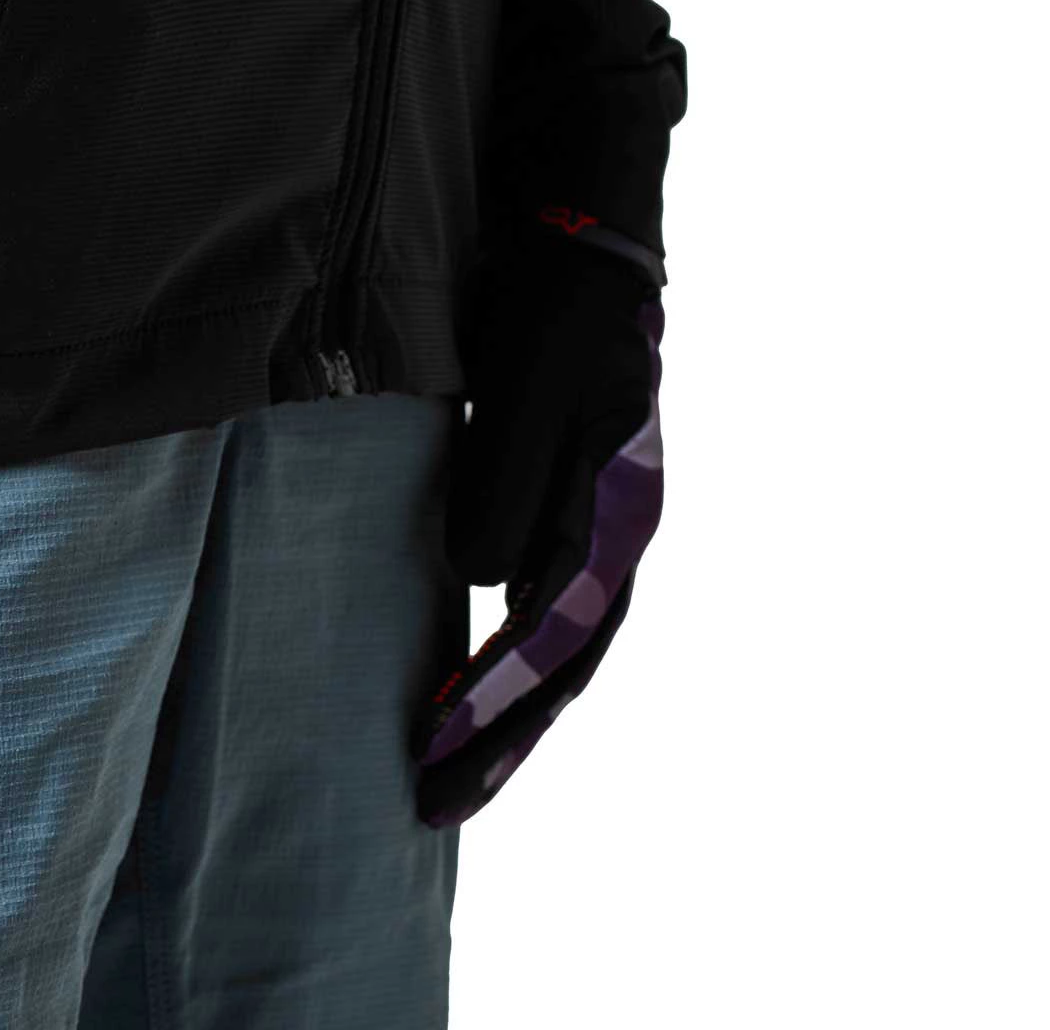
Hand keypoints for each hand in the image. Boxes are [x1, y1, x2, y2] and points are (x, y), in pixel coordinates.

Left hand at [418, 233, 663, 826]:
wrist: (583, 240)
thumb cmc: (552, 311)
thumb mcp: (526, 392)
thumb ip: (502, 487)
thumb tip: (480, 582)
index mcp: (615, 517)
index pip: (553, 639)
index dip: (494, 701)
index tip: (432, 753)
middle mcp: (617, 536)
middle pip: (565, 669)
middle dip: (501, 743)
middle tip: (435, 809)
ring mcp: (598, 526)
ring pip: (559, 652)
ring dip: (505, 718)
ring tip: (447, 776)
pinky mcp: (568, 509)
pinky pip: (543, 611)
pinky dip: (507, 664)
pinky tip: (465, 689)